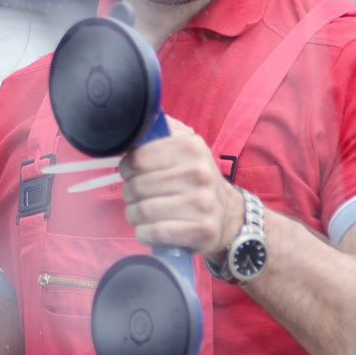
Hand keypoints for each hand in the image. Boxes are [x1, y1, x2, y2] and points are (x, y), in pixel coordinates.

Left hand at [118, 116, 244, 260]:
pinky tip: (149, 228)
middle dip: (129, 194)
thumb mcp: (183, 148)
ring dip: (134, 214)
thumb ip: (159, 132)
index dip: (127, 168)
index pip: (137, 158)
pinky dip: (144, 232)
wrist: (228, 215)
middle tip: (136, 196)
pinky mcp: (202, 230)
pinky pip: (155, 232)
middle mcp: (199, 173)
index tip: (132, 173)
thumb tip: (134, 122)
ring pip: (143, 210)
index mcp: (191, 147)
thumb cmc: (194, 179)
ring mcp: (203, 203)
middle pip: (137, 186)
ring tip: (141, 213)